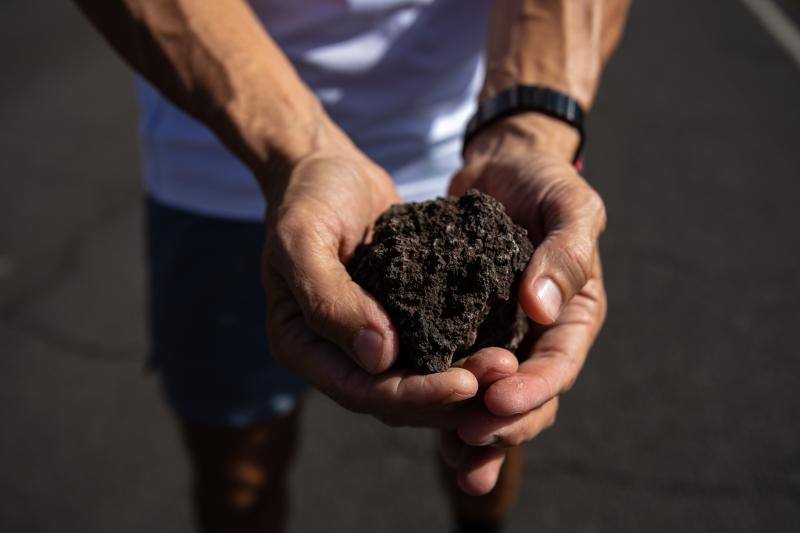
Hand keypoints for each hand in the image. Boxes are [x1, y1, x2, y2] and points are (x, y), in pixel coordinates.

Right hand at [261, 134, 495, 427]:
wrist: (325, 166)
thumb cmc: (307, 196)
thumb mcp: (303, 239)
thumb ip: (328, 299)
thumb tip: (379, 358)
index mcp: (302, 347)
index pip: (362, 391)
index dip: (414, 396)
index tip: (466, 385)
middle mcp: (336, 353)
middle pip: (396, 397)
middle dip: (450, 395)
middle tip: (504, 375)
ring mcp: (368, 337)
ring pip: (419, 378)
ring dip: (464, 379)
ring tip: (511, 365)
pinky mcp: (398, 317)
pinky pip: (432, 345)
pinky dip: (463, 350)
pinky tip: (503, 343)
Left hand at [441, 114, 607, 493]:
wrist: (505, 165)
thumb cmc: (545, 181)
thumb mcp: (569, 205)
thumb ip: (565, 253)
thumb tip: (541, 308)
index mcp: (573, 316)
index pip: (558, 365)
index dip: (533, 390)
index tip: (498, 401)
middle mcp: (537, 335)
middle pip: (527, 396)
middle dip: (501, 423)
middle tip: (468, 437)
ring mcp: (499, 334)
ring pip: (490, 397)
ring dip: (474, 431)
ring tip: (452, 458)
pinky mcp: (461, 326)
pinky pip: (455, 368)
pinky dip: (444, 399)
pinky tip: (422, 423)